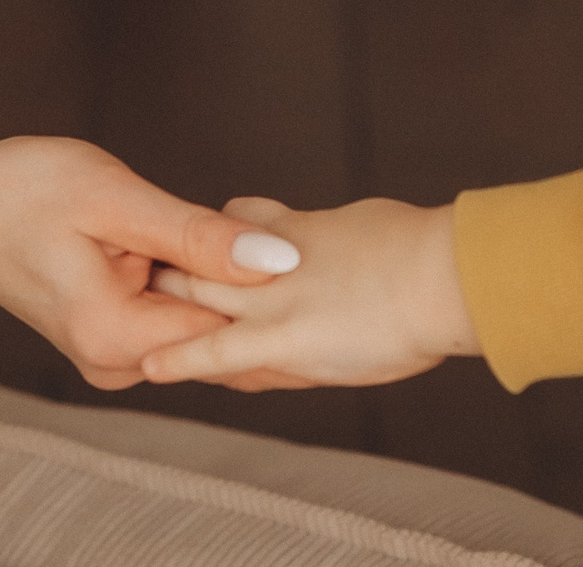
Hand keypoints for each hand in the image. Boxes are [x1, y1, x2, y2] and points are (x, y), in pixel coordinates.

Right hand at [0, 110, 301, 388]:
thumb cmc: (18, 189)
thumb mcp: (114, 197)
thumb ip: (198, 236)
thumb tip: (280, 261)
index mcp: (115, 339)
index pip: (232, 333)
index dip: (267, 283)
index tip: (282, 234)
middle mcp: (114, 365)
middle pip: (218, 333)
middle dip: (242, 280)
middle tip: (248, 218)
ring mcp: (109, 358)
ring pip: (196, 322)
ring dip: (213, 277)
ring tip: (202, 223)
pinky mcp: (107, 339)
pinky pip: (171, 315)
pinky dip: (185, 279)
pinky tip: (180, 238)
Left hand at [142, 197, 481, 389]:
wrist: (443, 279)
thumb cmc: (426, 251)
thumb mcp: (372, 228)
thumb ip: (342, 238)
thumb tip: (347, 240)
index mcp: (299, 227)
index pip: (241, 216)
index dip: (220, 232)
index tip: (208, 240)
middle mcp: (274, 259)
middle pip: (205, 256)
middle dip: (176, 267)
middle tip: (147, 274)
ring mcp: (273, 299)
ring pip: (198, 297)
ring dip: (172, 308)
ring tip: (138, 316)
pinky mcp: (281, 341)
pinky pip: (216, 352)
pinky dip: (181, 360)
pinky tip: (149, 367)